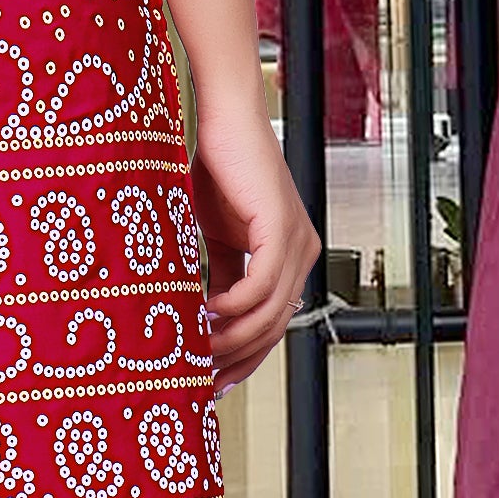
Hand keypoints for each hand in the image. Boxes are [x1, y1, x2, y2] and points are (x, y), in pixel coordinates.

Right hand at [189, 94, 319, 393]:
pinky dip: (231, 307)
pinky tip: (204, 314)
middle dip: (234, 358)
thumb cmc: (216, 168)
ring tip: (195, 348)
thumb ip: (220, 275)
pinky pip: (261, 287)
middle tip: (197, 375)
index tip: (210, 379)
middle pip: (273, 328)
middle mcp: (302, 253)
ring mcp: (297, 242)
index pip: (272, 324)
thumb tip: (203, 320)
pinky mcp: (281, 228)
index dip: (244, 358)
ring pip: (269, 314)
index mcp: (290, 257)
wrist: (222, 119)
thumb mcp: (215, 236)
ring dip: (230, 338)